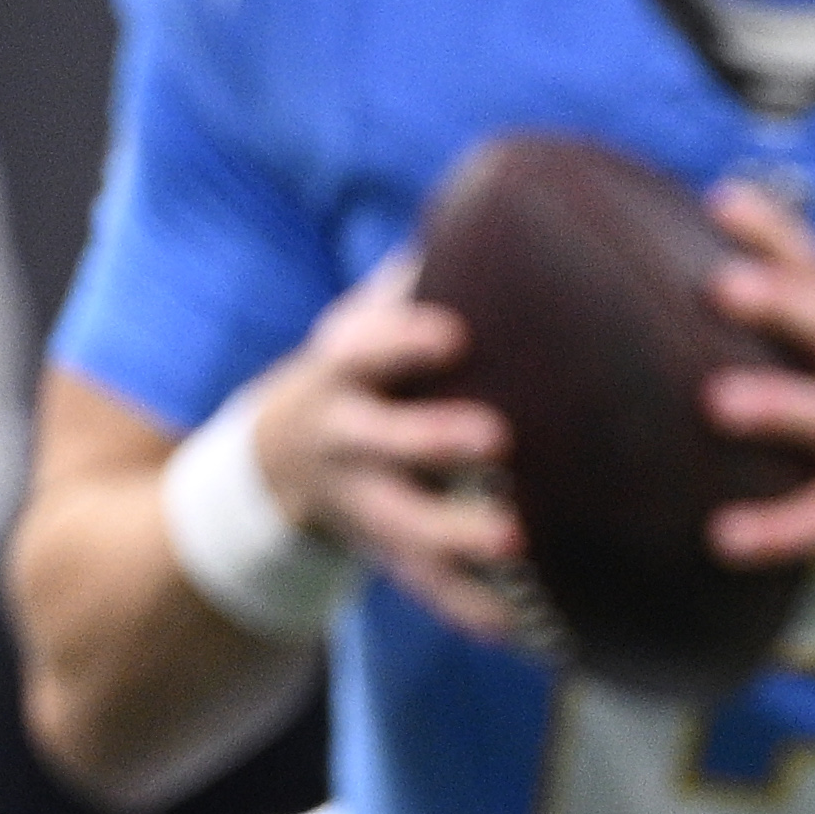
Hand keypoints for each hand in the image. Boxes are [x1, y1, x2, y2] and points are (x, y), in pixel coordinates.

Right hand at [243, 256, 534, 643]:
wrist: (279, 463)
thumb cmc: (369, 367)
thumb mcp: (377, 312)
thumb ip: (438, 266)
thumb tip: (532, 183)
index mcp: (344, 367)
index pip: (361, 345)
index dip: (397, 338)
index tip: (449, 332)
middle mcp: (342, 435)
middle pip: (378, 440)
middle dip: (431, 439)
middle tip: (497, 440)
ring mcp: (359, 501)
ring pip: (402, 525)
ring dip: (455, 538)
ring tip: (517, 548)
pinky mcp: (384, 554)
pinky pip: (428, 588)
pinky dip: (477, 609)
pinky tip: (535, 631)